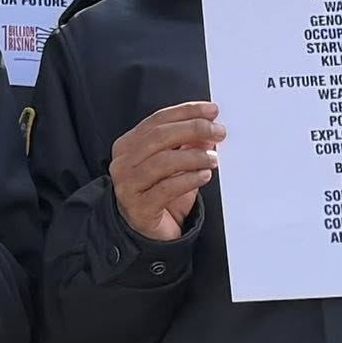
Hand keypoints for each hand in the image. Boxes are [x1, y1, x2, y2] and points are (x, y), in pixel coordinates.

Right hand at [111, 102, 223, 241]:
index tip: (212, 111)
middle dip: (193, 130)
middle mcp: (123, 162)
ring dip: (193, 156)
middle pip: (159, 137)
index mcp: (128, 145)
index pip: (157, 120)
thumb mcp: (175, 165)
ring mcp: (128, 185)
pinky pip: (167, 189)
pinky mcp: (140, 207)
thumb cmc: (160, 193)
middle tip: (218, 132)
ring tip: (214, 158)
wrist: (147, 231)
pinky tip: (204, 176)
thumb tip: (209, 129)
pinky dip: (189, 180)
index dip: (186, 112)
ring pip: (162, 162)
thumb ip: (188, 145)